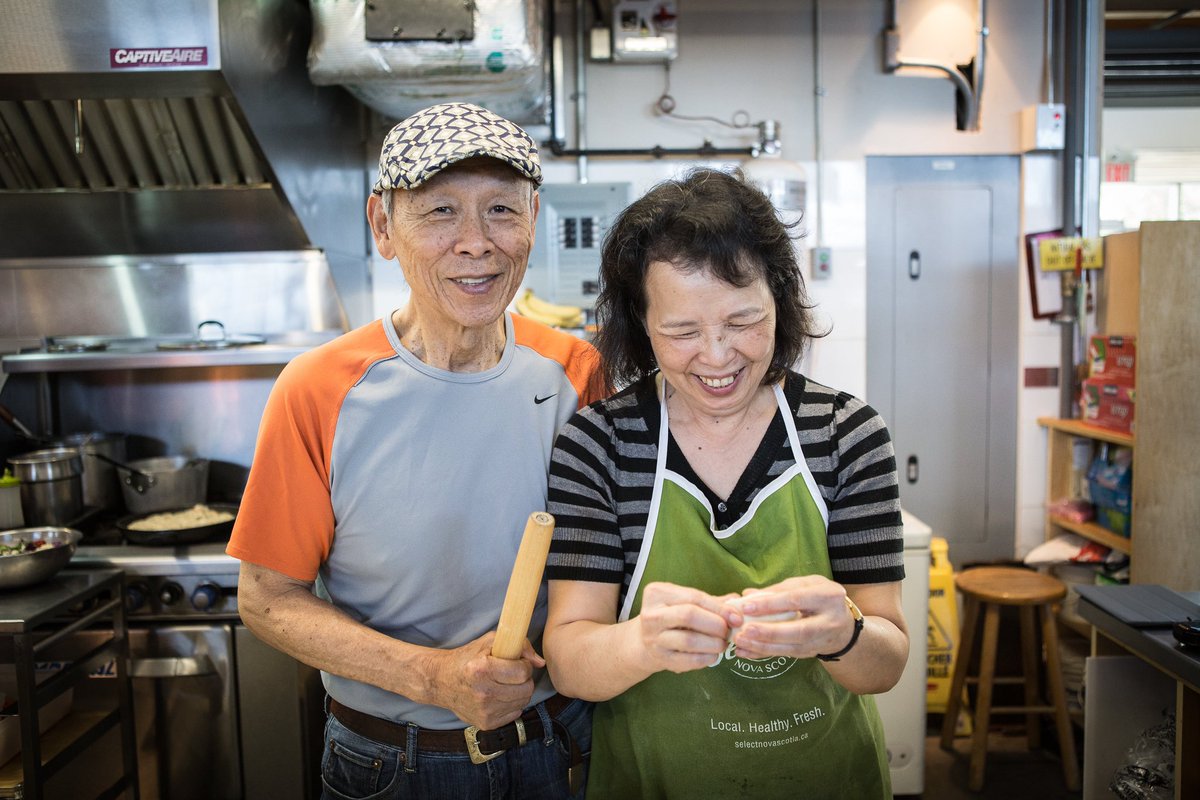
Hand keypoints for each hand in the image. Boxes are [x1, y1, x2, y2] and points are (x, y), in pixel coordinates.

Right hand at [427, 631, 543, 729]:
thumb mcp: (489, 642)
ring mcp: (484, 711)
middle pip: (526, 689)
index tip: (517, 662)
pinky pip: (515, 714)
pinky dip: (512, 704)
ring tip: (505, 684)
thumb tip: (540, 662)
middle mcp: (483, 693)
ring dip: (519, 692)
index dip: (524, 664)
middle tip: (513, 674)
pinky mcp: (486, 724)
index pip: (523, 671)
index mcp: (482, 670)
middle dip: (524, 679)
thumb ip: (518, 645)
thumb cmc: (467, 659)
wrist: (441, 681)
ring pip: (523, 702)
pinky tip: (500, 696)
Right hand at [636, 582, 733, 673]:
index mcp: (657, 593)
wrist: (645, 640)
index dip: (719, 608)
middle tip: (728, 632)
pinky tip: (713, 655)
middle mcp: (652, 614)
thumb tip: (738, 602)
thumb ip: (710, 601)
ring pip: (689, 640)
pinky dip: (706, 659)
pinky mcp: (660, 658)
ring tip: (723, 644)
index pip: (694, 597)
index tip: (737, 617)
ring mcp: (653, 638)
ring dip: (713, 643)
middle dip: (716, 624)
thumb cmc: (671, 616)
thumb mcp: (684, 602)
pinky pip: (688, 660)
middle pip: (689, 615)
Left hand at [722, 576, 854, 660]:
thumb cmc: (819, 597)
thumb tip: (748, 595)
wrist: (843, 624)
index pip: (796, 600)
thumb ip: (778, 589)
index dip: (771, 604)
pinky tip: (746, 652)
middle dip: (769, 632)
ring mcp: (821, 641)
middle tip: (744, 631)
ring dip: (764, 647)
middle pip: (798, 630)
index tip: (747, 607)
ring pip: (792, 647)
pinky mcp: (812, 653)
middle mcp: (828, 621)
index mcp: (827, 596)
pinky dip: (765, 653)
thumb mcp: (805, 585)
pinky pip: (786, 655)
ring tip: (740, 643)